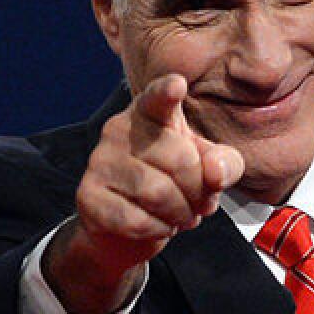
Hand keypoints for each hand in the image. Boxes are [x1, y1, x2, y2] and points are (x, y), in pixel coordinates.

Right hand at [43, 74, 244, 313]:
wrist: (131, 225)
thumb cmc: (177, 182)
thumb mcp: (211, 167)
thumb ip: (226, 163)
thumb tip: (216, 171)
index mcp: (152, 113)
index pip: (157, 98)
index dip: (166, 92)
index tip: (178, 84)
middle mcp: (120, 129)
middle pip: (178, 159)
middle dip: (199, 189)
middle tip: (200, 203)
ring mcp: (100, 161)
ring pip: (156, 192)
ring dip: (181, 213)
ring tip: (183, 215)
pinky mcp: (88, 195)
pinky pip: (134, 219)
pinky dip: (157, 229)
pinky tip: (160, 225)